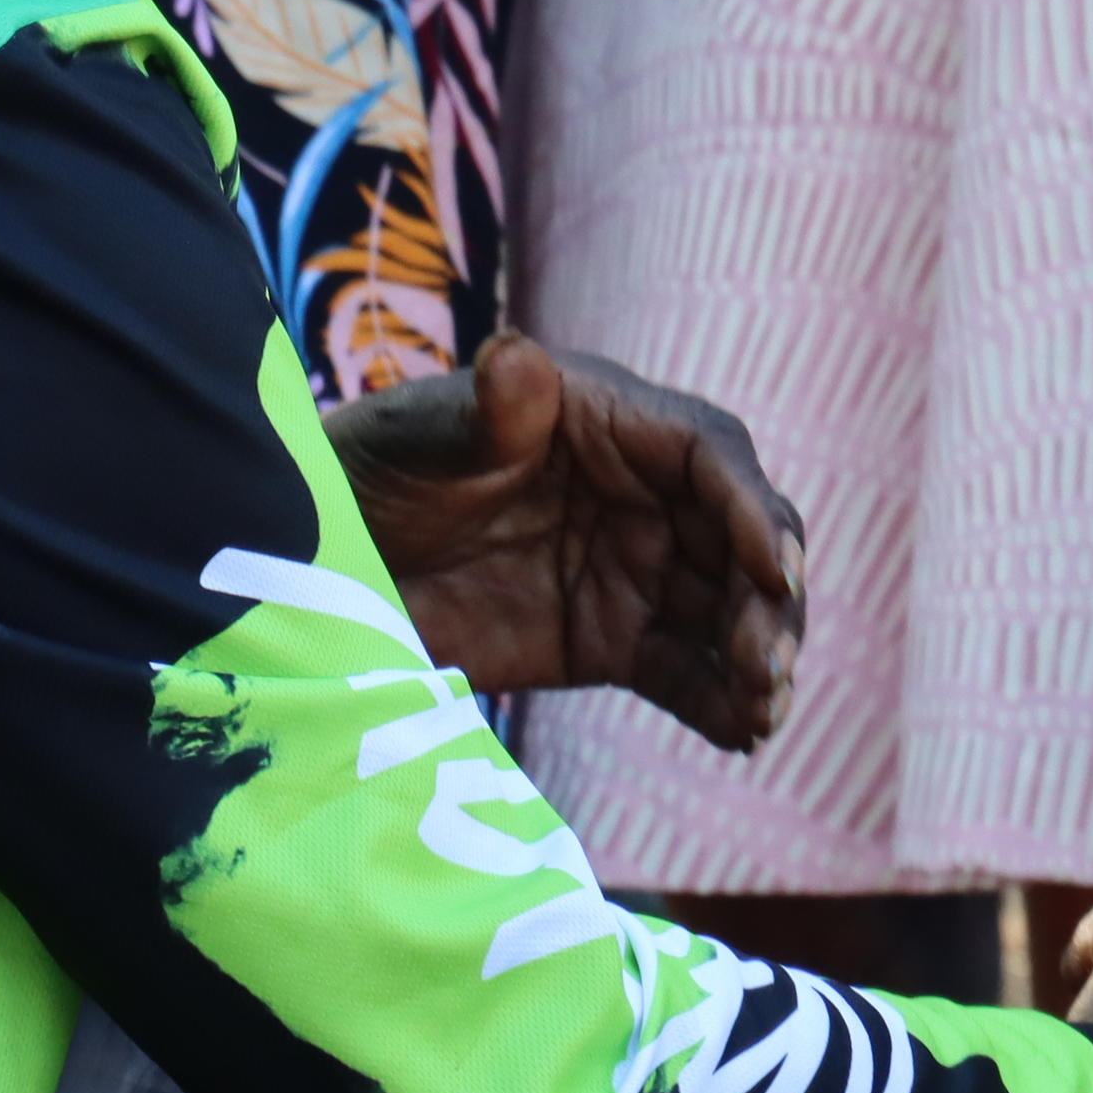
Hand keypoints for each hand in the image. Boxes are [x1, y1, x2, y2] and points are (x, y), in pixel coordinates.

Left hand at [328, 335, 804, 748]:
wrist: (319, 569)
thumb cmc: (370, 469)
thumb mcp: (419, 436)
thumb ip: (483, 412)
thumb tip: (518, 356)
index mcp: (611, 424)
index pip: (709, 456)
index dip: (753, 509)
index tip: (773, 569)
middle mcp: (641, 496)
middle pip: (738, 541)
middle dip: (768, 601)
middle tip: (769, 666)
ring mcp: (631, 573)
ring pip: (726, 611)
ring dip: (758, 656)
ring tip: (764, 710)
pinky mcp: (610, 642)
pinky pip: (684, 671)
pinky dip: (720, 701)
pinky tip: (743, 736)